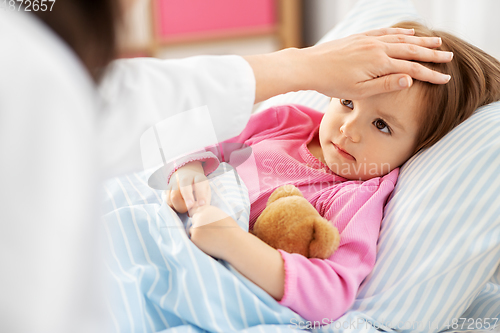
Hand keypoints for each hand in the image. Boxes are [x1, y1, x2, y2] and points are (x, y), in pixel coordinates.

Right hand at [165, 161, 210, 213]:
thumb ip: (204, 200)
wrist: (186, 176)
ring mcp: (175, 183)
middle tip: (190, 206)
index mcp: (198, 178)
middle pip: (184, 188)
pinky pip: (168, 200)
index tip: (202, 204)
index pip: (199, 184)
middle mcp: (185, 178)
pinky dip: (173, 206)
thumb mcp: (205, 190)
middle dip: (187, 197)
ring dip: (180, 206)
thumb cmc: (199, 187)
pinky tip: (179, 207)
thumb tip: (197, 210)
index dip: (201, 194)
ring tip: (186, 209)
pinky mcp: (167, 189)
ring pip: (174, 196)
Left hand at [189, 205, 241, 258]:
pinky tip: (208, 243)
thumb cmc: (231, 231)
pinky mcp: (194, 236)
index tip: (204, 223)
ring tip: (210, 238)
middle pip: (194, 219)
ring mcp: (196, 226)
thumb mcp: (221, 216)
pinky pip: (193, 239)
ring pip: (192, 229)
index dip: (200, 216)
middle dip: (198, 225)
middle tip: (208, 233)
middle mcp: (201, 215)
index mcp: (208, 209)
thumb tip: (202, 215)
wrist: (234, 243)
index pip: (197, 209)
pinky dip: (198, 242)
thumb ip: (210, 214)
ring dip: (198, 234)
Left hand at [245, 27, 453, 102]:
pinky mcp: (360, 37)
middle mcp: (377, 47)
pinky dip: (400, 32)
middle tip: (449, 56)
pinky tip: (408, 33)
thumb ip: (386, 84)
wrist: (309, 66)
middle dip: (432, 53)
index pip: (412, 68)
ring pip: (401, 38)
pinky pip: (386, 32)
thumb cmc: (332, 83)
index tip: (446, 78)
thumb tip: (411, 78)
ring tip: (436, 41)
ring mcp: (369, 40)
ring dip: (420, 40)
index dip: (430, 74)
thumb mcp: (359, 91)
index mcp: (379, 63)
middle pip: (411, 50)